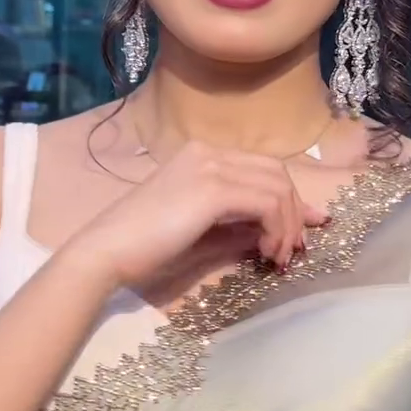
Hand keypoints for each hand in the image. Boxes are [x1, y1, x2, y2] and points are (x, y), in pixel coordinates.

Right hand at [74, 140, 329, 291]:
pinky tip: (266, 254)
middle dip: (295, 213)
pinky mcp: (212, 188)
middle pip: (277, 173)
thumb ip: (239, 227)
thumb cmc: (144, 248)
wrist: (106, 252)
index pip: (262, 169)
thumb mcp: (203, 235)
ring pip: (278, 187)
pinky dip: (277, 229)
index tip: (304, 232)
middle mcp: (208, 152)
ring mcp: (210, 166)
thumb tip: (274, 232)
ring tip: (278, 258)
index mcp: (201, 156)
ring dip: (288, 226)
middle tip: (293, 251)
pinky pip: (267, 202)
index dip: (290, 200)